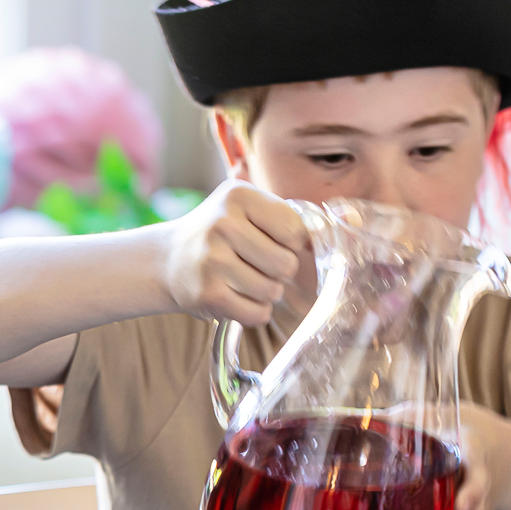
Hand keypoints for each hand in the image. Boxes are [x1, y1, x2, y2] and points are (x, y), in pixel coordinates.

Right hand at [161, 179, 307, 325]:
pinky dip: (254, 312)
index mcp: (238, 196)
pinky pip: (257, 313)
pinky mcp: (207, 294)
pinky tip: (236, 298)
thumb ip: (286, 216)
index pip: (295, 231)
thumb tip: (342, 228)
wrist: (167, 260)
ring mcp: (212, 261)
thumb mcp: (245, 208)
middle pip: (286, 264)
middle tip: (255, 266)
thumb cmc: (220, 235)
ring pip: (272, 291)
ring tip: (242, 281)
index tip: (272, 244)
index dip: (291, 244)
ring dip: (265, 293)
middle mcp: (222, 225)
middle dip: (278, 272)